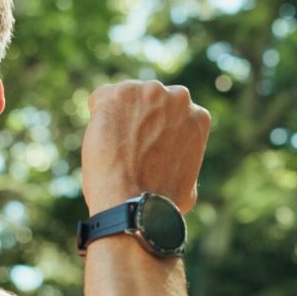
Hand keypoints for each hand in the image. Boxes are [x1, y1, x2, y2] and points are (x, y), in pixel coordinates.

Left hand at [81, 80, 210, 213]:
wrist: (135, 203)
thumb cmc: (162, 203)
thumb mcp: (189, 182)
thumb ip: (183, 161)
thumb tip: (175, 167)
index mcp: (198, 116)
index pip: (174, 113)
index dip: (158, 130)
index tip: (148, 146)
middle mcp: (178, 97)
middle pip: (152, 100)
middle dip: (141, 117)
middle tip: (129, 145)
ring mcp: (147, 92)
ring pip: (127, 98)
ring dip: (120, 117)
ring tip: (114, 148)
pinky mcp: (118, 93)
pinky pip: (102, 98)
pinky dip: (98, 116)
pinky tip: (102, 140)